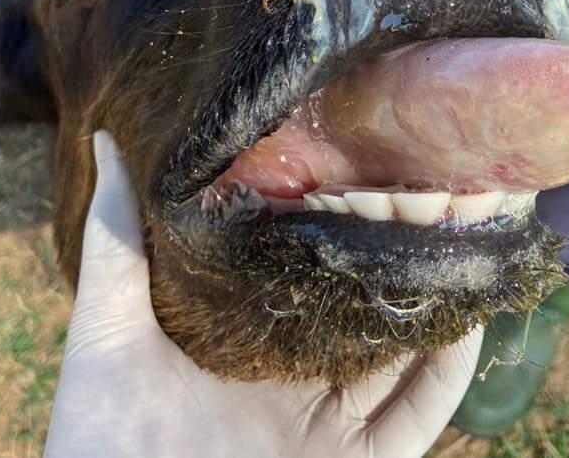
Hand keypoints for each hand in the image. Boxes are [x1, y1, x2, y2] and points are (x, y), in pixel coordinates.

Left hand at [44, 131, 483, 457]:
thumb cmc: (102, 436)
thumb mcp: (110, 330)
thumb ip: (117, 243)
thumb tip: (105, 141)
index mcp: (250, 343)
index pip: (310, 277)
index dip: (342, 229)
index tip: (368, 170)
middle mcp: (299, 381)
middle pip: (367, 312)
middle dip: (401, 260)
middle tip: (435, 195)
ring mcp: (334, 425)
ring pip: (405, 357)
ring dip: (437, 305)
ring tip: (464, 240)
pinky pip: (419, 415)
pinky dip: (449, 371)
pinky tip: (466, 318)